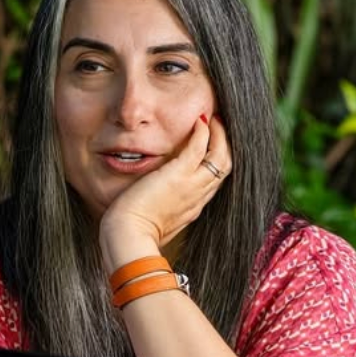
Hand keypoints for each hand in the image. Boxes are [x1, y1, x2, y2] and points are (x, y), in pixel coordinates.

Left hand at [99, 114, 229, 264]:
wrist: (128, 237)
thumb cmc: (133, 231)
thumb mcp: (156, 220)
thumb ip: (163, 208)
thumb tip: (155, 199)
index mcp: (192, 209)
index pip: (214, 182)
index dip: (217, 163)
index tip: (214, 149)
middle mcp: (197, 197)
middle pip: (225, 168)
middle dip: (226, 146)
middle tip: (221, 129)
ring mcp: (191, 187)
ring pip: (220, 157)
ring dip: (220, 135)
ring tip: (215, 120)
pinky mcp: (178, 176)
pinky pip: (199, 149)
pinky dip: (203, 133)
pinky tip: (200, 122)